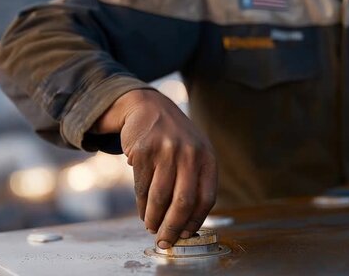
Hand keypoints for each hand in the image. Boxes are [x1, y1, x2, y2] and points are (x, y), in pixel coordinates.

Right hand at [95, 89, 216, 248]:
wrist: (148, 107)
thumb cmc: (174, 138)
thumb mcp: (194, 152)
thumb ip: (195, 181)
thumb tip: (186, 224)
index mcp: (207, 157)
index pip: (206, 197)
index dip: (196, 221)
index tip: (186, 235)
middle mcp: (190, 153)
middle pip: (183, 201)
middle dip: (173, 227)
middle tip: (165, 242)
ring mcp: (166, 151)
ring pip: (160, 197)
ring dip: (154, 219)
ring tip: (152, 229)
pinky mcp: (144, 151)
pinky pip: (142, 187)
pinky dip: (142, 205)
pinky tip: (143, 213)